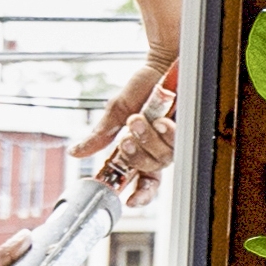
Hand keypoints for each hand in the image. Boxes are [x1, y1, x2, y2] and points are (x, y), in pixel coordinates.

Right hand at [76, 59, 179, 204]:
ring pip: (164, 157)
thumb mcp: (116, 112)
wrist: (160, 63)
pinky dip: (167, 132)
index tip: (130, 202)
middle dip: (137, 156)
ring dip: (149, 140)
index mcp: (143, 150)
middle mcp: (161, 148)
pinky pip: (178, 141)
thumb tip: (76, 153)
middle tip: (127, 137)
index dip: (141, 195)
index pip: (145, 182)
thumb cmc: (142, 86)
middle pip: (151, 171)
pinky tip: (161, 121)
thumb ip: (100, 135)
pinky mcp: (188, 126)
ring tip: (140, 118)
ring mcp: (176, 138)